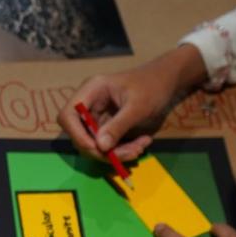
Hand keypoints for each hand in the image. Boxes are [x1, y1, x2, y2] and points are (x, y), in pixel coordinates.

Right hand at [58, 47, 205, 162]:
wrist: (167, 82)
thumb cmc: (152, 87)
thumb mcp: (137, 107)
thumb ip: (118, 126)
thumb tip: (100, 147)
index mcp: (91, 91)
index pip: (68, 115)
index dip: (76, 135)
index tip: (96, 148)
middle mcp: (90, 104)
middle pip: (80, 135)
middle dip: (102, 150)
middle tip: (129, 153)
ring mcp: (98, 117)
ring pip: (95, 144)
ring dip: (117, 152)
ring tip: (140, 147)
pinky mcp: (107, 127)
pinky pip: (108, 145)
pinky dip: (123, 150)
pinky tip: (141, 143)